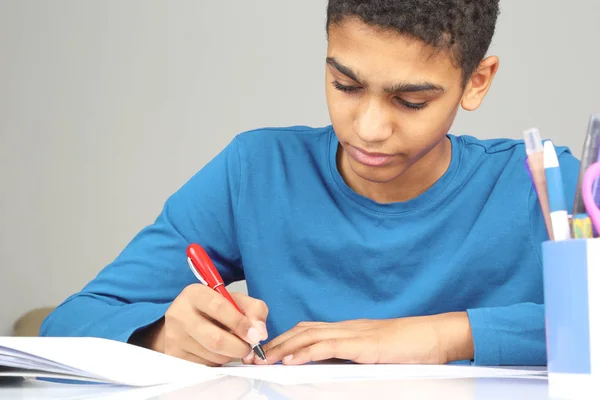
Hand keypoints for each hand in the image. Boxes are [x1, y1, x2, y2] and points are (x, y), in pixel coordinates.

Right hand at [149, 284, 268, 365]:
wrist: (184, 321)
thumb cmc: (214, 309)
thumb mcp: (235, 300)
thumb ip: (254, 310)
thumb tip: (260, 332)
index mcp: (195, 293)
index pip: (219, 307)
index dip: (241, 323)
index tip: (256, 336)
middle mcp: (179, 314)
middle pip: (215, 339)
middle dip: (239, 347)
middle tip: (249, 348)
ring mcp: (174, 337)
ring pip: (213, 355)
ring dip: (230, 355)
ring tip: (232, 346)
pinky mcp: (174, 355)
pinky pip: (205, 365)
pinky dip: (218, 362)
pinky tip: (218, 352)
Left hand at [256, 312, 472, 365]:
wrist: (435, 336)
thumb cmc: (409, 346)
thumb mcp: (375, 353)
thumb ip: (353, 356)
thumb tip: (332, 367)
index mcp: (347, 330)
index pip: (307, 330)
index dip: (284, 340)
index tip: (264, 352)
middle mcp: (346, 328)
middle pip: (301, 331)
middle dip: (275, 343)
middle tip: (252, 356)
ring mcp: (354, 334)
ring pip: (310, 336)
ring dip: (283, 348)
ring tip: (263, 360)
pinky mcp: (364, 345)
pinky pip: (330, 346)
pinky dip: (307, 352)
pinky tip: (292, 361)